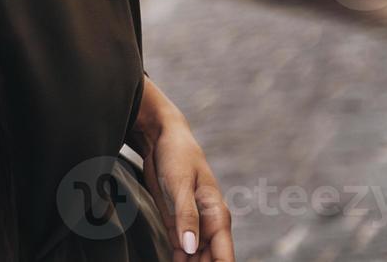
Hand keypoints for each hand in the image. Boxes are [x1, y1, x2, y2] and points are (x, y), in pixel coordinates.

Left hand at [131, 82, 233, 260]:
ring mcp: (193, 224)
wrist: (162, 137)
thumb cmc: (176, 155)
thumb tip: (192, 248)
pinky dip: (178, 261)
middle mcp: (209, 223)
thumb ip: (186, 216)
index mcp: (217, 214)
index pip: (224, 256)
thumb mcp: (180, 184)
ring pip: (196, 258)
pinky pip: (181, 250)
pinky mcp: (177, 223)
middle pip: (210, 260)